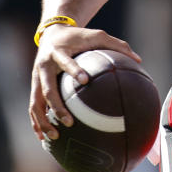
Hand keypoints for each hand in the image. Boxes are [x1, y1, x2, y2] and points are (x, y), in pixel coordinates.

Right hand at [28, 24, 140, 141]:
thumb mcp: (97, 35)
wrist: (52, 34)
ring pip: (35, 103)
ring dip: (43, 121)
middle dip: (57, 106)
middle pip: (46, 89)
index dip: (74, 70)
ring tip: (55, 136)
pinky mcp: (34, 86)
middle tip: (69, 122)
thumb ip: (117, 45)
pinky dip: (36, 122)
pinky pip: (33, 108)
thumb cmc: (78, 36)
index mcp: (58, 52)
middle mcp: (43, 66)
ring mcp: (36, 78)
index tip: (86, 80)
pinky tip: (43, 137)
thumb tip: (139, 60)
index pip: (65, 61)